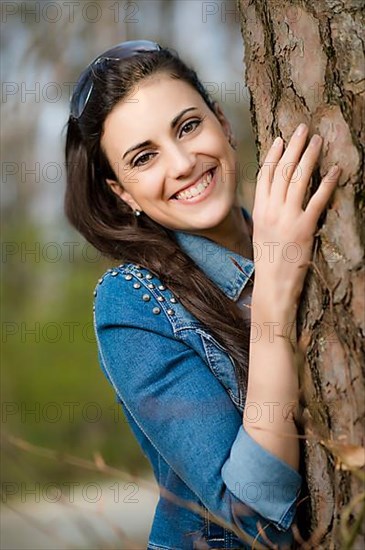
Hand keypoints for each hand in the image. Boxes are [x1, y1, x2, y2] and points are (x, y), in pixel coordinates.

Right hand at [252, 122, 339, 312]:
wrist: (271, 287)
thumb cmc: (268, 264)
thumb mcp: (261, 235)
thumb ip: (267, 214)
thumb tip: (274, 200)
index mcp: (259, 211)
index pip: (265, 175)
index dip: (274, 155)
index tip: (281, 139)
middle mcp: (271, 211)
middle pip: (282, 171)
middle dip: (293, 147)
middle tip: (302, 128)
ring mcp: (287, 218)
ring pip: (297, 179)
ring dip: (309, 157)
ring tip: (317, 140)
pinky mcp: (303, 228)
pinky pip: (317, 200)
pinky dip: (326, 183)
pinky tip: (335, 170)